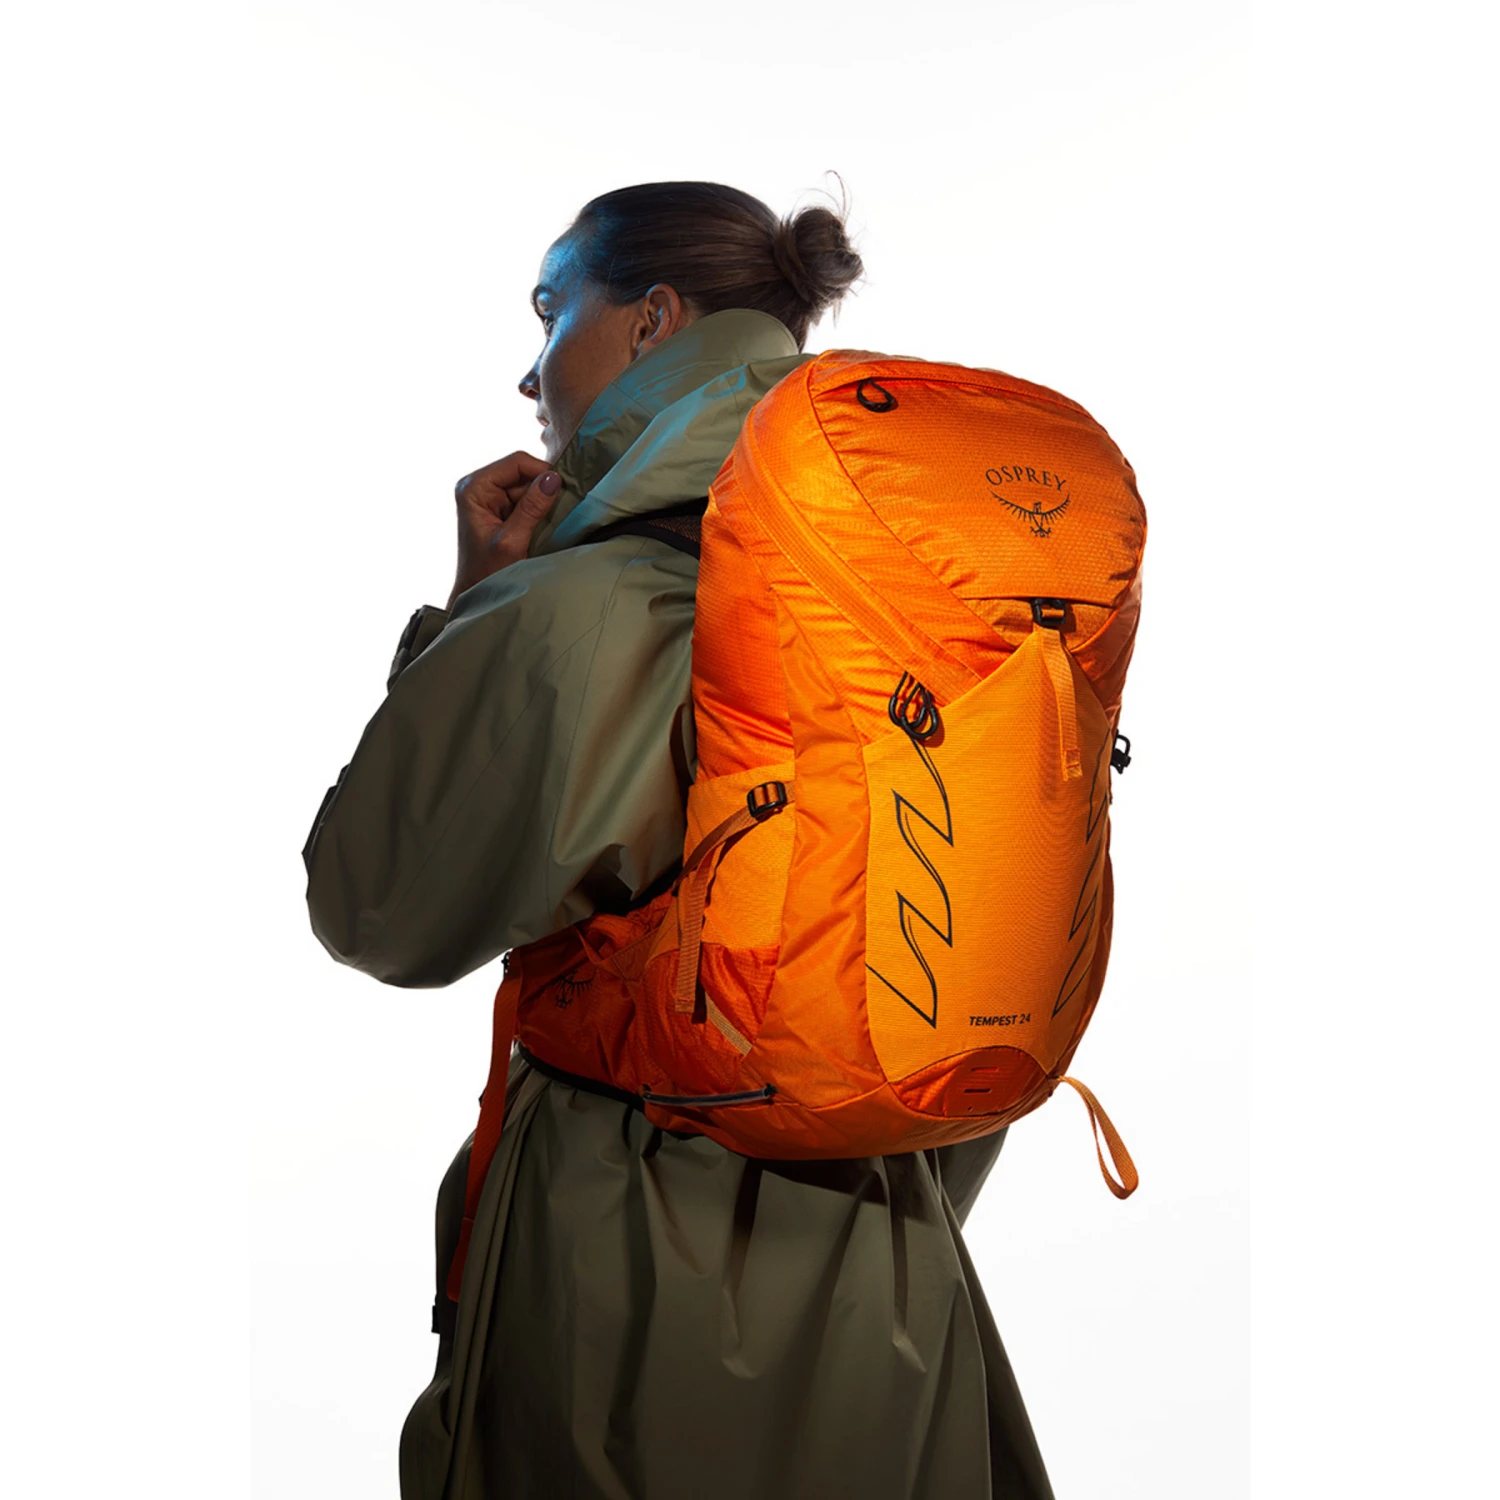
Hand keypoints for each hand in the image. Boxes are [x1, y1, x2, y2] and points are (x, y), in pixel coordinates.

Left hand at [446, 451, 562, 608]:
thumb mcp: (512, 541)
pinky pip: (527, 498)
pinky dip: (539, 508)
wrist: (476, 593)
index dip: (542, 472)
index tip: (563, 490)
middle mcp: (479, 486)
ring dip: (543, 500)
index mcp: (474, 488)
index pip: (516, 462)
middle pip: (523, 471)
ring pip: (528, 485)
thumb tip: (554, 479)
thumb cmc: (486, 573)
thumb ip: (532, 508)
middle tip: (559, 509)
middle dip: (543, 488)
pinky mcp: (500, 507)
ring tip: (550, 521)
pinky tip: (544, 523)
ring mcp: (490, 496)